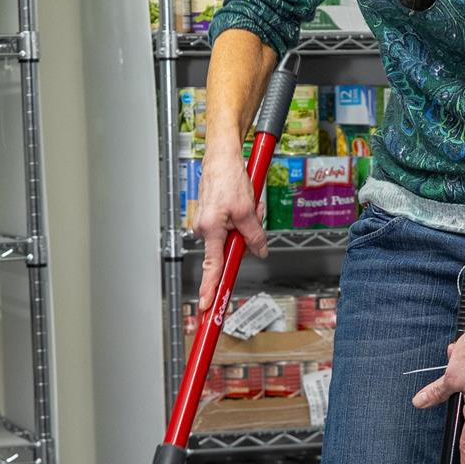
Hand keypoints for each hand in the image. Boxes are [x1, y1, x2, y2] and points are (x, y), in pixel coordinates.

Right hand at [195, 147, 267, 311]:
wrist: (222, 156)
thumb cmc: (228, 177)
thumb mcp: (248, 210)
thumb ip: (254, 236)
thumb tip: (259, 251)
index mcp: (210, 230)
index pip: (212, 268)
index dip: (211, 289)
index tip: (207, 306)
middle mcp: (205, 230)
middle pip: (231, 250)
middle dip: (246, 238)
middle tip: (252, 214)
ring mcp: (208, 224)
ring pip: (235, 236)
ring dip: (247, 224)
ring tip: (249, 203)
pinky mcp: (214, 217)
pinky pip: (233, 226)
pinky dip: (243, 216)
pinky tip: (245, 200)